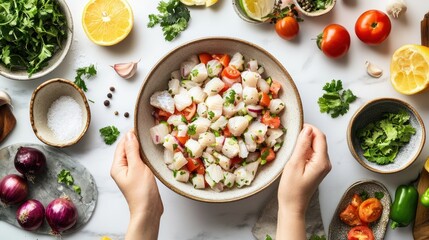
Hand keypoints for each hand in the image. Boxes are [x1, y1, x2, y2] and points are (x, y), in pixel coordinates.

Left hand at [111, 130, 162, 239]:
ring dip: (141, 148)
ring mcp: (130, 173)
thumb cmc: (142, 191)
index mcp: (117, 166)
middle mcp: (122, 169)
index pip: (122, 145)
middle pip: (127, 149)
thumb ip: (132, 150)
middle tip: (147, 131)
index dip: (130, 135)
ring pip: (135, 155)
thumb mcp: (137, 167)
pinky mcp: (139, 176)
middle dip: (136, 140)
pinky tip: (152, 153)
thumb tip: (129, 134)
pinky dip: (145, 156)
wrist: (148, 210)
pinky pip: (140, 162)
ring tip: (151, 140)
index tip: (140, 126)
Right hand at [276, 124, 330, 239]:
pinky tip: (295, 154)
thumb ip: (302, 145)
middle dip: (307, 134)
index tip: (297, 126)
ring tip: (292, 144)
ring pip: (316, 146)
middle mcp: (325, 163)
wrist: (293, 206)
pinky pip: (313, 154)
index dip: (310, 128)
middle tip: (292, 135)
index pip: (320, 137)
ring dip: (305, 142)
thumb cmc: (291, 189)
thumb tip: (307, 129)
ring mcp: (322, 167)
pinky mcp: (317, 169)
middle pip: (319, 140)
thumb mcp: (294, 164)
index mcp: (322, 161)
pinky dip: (305, 150)